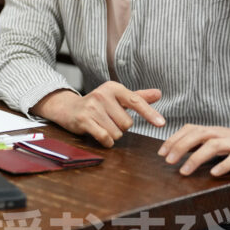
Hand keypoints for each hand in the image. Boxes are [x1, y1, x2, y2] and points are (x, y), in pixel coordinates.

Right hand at [32, 82, 164, 147]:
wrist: (68, 108)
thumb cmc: (97, 104)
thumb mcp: (116, 98)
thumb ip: (138, 97)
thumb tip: (159, 93)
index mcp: (113, 88)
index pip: (136, 101)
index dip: (150, 113)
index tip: (161, 123)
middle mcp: (102, 94)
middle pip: (127, 123)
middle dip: (120, 127)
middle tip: (108, 120)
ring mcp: (92, 107)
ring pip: (117, 132)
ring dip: (112, 135)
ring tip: (101, 126)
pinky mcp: (84, 119)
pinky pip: (105, 137)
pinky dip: (106, 141)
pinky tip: (100, 135)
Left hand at [158, 125, 229, 175]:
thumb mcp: (219, 143)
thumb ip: (201, 145)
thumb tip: (177, 153)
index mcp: (213, 130)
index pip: (189, 129)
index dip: (174, 139)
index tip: (161, 153)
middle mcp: (222, 133)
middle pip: (197, 135)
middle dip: (180, 147)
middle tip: (167, 162)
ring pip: (213, 145)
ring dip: (196, 158)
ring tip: (185, 171)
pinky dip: (224, 165)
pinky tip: (214, 173)